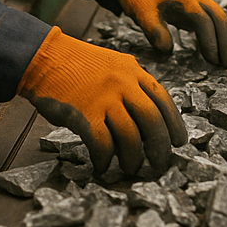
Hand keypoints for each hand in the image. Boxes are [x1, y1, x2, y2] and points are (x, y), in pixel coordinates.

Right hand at [17, 27, 186, 175]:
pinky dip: (105, 159)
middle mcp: (123, 84)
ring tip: (131, 168)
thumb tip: (149, 116)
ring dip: (133, 158)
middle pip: (152, 120)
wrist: (46, 58)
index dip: (175, 123)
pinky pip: (102, 144)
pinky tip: (103, 165)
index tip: (180, 141)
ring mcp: (104, 99)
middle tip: (161, 163)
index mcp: (134, 71)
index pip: (163, 99)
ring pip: (130, 136)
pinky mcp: (84, 115)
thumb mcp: (114, 65)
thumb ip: (133, 85)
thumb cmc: (79, 65)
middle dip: (160, 146)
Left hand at [119, 0, 226, 66]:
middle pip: (221, 18)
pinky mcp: (200, 6)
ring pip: (221, 18)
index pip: (204, 21)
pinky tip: (217, 51)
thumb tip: (168, 50)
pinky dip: (219, 35)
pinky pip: (215, 20)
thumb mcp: (143, 15)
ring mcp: (201, 0)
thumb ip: (155, 31)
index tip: (211, 60)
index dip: (210, 41)